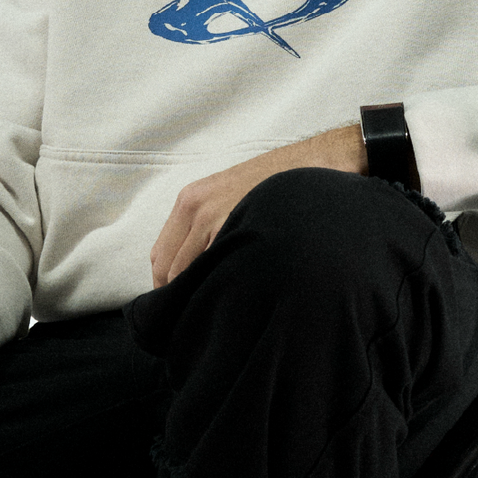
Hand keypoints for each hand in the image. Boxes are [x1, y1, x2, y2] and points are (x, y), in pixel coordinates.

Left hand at [149, 124, 364, 286]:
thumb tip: (194, 268)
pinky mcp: (241, 229)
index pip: (160, 255)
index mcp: (190, 200)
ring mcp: (216, 219)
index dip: (166, 284)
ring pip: (192, 275)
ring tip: (220, 307)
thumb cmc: (278, 183)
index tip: (179, 300)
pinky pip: (220, 271)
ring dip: (202, 293)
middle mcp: (196, 209)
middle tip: (197, 314)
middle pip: (169, 270)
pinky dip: (224, 286)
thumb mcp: (230, 196)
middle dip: (180, 294)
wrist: (318, 163)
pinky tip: (239, 294)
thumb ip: (206, 227)